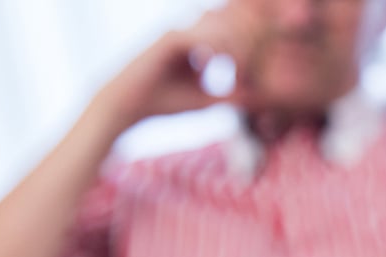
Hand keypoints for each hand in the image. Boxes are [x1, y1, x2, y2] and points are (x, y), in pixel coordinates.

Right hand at [95, 6, 257, 127]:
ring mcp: (179, 31)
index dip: (249, 49)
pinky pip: (202, 35)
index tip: (254, 73)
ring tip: (239, 68)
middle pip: (229, 22)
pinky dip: (217, 49)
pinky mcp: (169, 37)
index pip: (232, 33)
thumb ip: (230, 96)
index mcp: (198, 43)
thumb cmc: (163, 102)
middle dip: (247, 41)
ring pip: (219, 24)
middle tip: (253, 67)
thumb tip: (257, 98)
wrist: (128, 106)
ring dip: (234, 44)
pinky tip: (223, 66)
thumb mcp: (205, 99)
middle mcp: (189, 31)